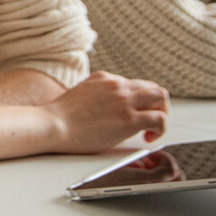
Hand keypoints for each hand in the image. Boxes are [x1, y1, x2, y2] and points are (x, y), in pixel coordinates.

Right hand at [46, 71, 168, 152]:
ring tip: (152, 128)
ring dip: (162, 112)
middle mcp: (117, 85)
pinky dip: (161, 128)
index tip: (134, 112)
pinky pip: (160, 119)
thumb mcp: (80, 93)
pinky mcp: (129, 119)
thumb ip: (97, 93)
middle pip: (152, 87)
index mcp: (105, 78)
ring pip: (161, 98)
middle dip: (157, 104)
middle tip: (151, 119)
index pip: (134, 84)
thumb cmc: (61, 117)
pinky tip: (149, 137)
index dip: (139, 100)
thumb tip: (106, 106)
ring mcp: (124, 101)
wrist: (53, 125)